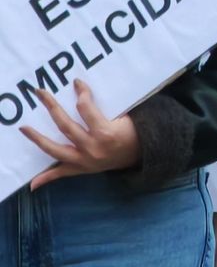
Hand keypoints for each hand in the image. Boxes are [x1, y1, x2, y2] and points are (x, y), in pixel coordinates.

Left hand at [23, 79, 140, 188]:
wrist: (142, 154)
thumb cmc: (134, 131)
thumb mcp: (124, 116)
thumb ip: (104, 109)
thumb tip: (83, 94)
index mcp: (105, 132)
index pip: (85, 108)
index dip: (81, 93)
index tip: (76, 83)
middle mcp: (92, 148)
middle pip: (65, 126)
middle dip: (52, 107)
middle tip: (40, 93)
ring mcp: (85, 161)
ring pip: (56, 149)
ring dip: (38, 139)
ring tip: (25, 129)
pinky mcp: (82, 169)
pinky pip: (62, 174)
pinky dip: (47, 178)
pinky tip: (33, 183)